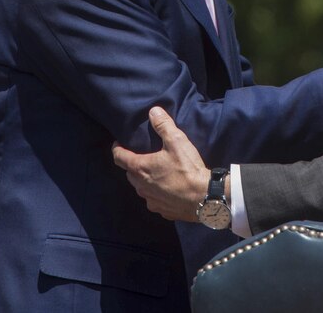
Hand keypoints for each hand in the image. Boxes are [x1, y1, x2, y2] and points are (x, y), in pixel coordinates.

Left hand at [112, 107, 211, 222]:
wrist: (205, 197)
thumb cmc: (187, 168)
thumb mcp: (176, 141)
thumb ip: (163, 125)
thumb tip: (153, 111)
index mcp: (140, 168)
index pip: (119, 157)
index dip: (117, 149)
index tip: (119, 143)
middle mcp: (141, 187)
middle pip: (130, 173)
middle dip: (133, 165)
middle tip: (143, 156)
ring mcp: (150, 201)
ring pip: (141, 188)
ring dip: (145, 180)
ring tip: (157, 172)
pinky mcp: (162, 211)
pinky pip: (154, 200)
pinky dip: (157, 193)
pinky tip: (168, 189)